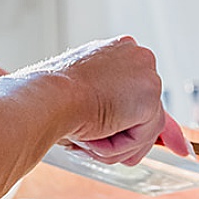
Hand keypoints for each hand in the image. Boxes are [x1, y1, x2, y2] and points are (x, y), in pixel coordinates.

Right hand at [35, 36, 178, 166]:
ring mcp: (146, 74)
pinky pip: (143, 137)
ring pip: (145, 128)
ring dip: (115, 143)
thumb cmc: (50, 98)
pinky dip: (118, 146)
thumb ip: (108, 108)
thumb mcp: (79, 98)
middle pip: (146, 110)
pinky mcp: (150, 97)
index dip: (135, 116)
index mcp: (116, 51)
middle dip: (128, 136)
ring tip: (86, 136)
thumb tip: (134, 133)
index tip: (150, 138)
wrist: (47, 98)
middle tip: (93, 142)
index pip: (137, 88)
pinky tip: (96, 134)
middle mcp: (135, 55)